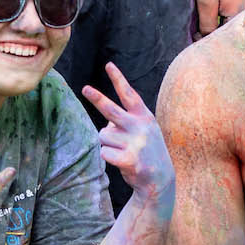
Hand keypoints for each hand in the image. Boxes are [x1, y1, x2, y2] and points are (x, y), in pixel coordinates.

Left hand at [82, 62, 173, 199]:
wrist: (160, 179)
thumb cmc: (147, 151)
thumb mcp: (144, 131)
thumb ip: (126, 122)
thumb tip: (106, 123)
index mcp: (144, 117)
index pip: (129, 95)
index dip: (118, 79)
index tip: (108, 65)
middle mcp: (140, 127)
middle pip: (111, 110)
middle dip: (97, 98)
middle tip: (84, 88)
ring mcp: (135, 143)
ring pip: (103, 135)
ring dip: (107, 144)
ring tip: (121, 151)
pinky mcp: (128, 159)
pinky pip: (103, 152)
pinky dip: (107, 156)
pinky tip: (120, 161)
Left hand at [194, 0, 244, 36]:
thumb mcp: (206, 2)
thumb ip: (207, 24)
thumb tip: (205, 38)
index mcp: (237, 17)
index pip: (222, 37)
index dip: (207, 40)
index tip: (194, 36)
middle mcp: (243, 15)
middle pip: (225, 33)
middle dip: (210, 34)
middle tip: (194, 32)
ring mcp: (241, 9)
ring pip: (225, 26)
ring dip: (212, 27)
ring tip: (199, 24)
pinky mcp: (236, 4)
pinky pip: (226, 18)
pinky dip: (216, 20)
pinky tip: (207, 16)